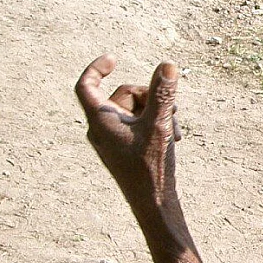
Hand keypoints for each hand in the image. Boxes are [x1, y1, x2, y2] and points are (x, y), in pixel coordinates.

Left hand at [75, 55, 182, 211]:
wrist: (154, 204)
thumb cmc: (151, 167)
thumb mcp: (159, 125)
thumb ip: (162, 94)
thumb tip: (167, 66)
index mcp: (99, 121)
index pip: (87, 86)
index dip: (96, 69)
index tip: (113, 59)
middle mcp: (101, 129)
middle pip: (122, 96)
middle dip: (149, 97)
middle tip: (170, 109)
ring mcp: (112, 140)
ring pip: (134, 111)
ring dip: (157, 112)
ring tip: (175, 130)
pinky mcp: (124, 149)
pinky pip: (137, 126)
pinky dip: (155, 125)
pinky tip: (173, 138)